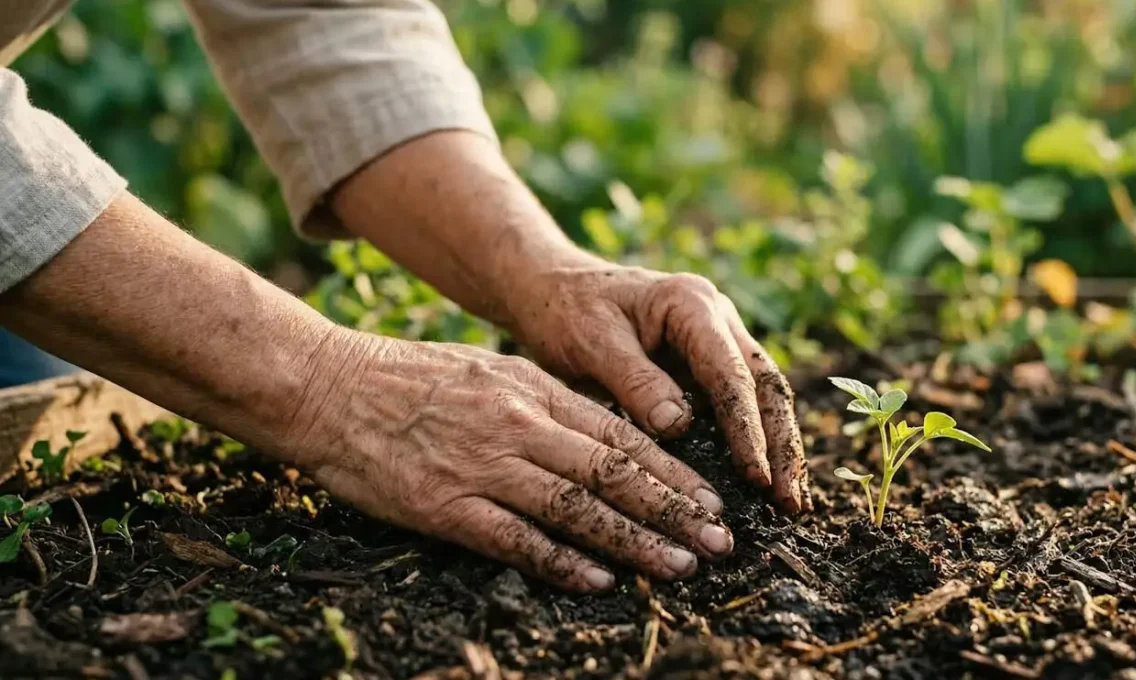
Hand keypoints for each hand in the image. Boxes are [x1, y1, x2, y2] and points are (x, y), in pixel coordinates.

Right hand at [292, 334, 734, 591]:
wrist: (329, 387)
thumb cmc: (410, 378)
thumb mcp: (490, 369)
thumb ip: (544, 399)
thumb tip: (597, 430)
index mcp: (533, 389)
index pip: (621, 434)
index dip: (673, 471)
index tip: (711, 499)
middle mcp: (519, 426)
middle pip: (614, 472)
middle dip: (674, 509)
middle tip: (721, 540)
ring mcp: (484, 467)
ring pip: (578, 508)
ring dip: (635, 541)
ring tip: (680, 564)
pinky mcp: (445, 506)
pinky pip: (515, 539)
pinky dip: (560, 561)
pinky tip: (598, 580)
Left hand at [504, 256, 811, 513]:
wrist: (552, 290)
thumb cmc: (567, 311)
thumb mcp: (591, 341)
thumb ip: (635, 380)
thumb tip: (679, 426)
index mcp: (692, 305)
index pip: (731, 374)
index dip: (747, 428)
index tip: (756, 476)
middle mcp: (716, 321)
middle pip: (765, 385)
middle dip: (781, 445)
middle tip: (789, 500)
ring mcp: (716, 343)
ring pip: (763, 398)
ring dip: (778, 449)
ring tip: (789, 503)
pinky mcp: (705, 369)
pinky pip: (740, 407)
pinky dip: (754, 445)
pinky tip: (762, 486)